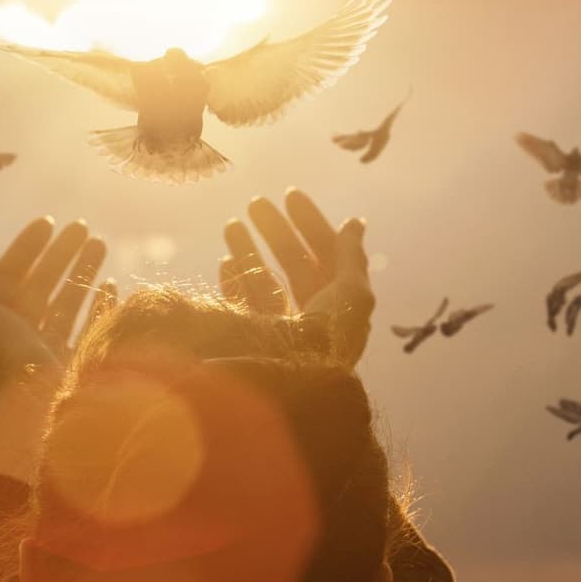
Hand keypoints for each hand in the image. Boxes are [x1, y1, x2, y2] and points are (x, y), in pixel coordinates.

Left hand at [0, 217, 116, 402]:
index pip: (12, 273)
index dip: (27, 247)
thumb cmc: (7, 358)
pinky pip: (93, 325)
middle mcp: (26, 331)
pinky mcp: (79, 359)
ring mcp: (54, 346)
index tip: (48, 223)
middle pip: (44, 282)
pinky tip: (113, 283)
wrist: (38, 404)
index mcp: (1, 320)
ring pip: (70, 299)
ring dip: (84, 270)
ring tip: (101, 243)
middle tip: (83, 227)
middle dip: (62, 253)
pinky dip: (102, 304)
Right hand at [218, 188, 372, 364]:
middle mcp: (308, 316)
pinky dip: (234, 280)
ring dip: (248, 249)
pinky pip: (241, 304)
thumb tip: (355, 224)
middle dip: (276, 231)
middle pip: (293, 264)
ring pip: (263, 280)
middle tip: (256, 201)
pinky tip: (225, 259)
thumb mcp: (352, 294)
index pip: (325, 255)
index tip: (290, 195)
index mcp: (337, 306)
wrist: (293, 386)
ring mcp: (278, 328)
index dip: (311, 224)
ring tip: (231, 222)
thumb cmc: (327, 340)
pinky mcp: (251, 340)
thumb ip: (351, 257)